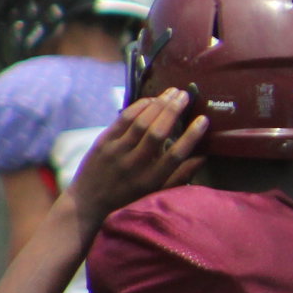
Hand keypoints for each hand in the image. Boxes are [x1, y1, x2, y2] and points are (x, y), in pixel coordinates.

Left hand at [66, 91, 206, 225]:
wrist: (88, 200)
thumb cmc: (128, 195)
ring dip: (158, 104)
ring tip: (172, 92)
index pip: (176, 155)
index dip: (191, 136)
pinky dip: (138, 107)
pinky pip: (123, 120)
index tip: (203, 119)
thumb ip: (181, 175)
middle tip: (185, 95)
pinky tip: (151, 99)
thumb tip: (204, 157)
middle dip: (173, 111)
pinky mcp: (103, 142)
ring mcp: (116, 152)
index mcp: (151, 179)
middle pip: (158, 133)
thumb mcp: (156, 191)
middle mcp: (134, 165)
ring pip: (141, 122)